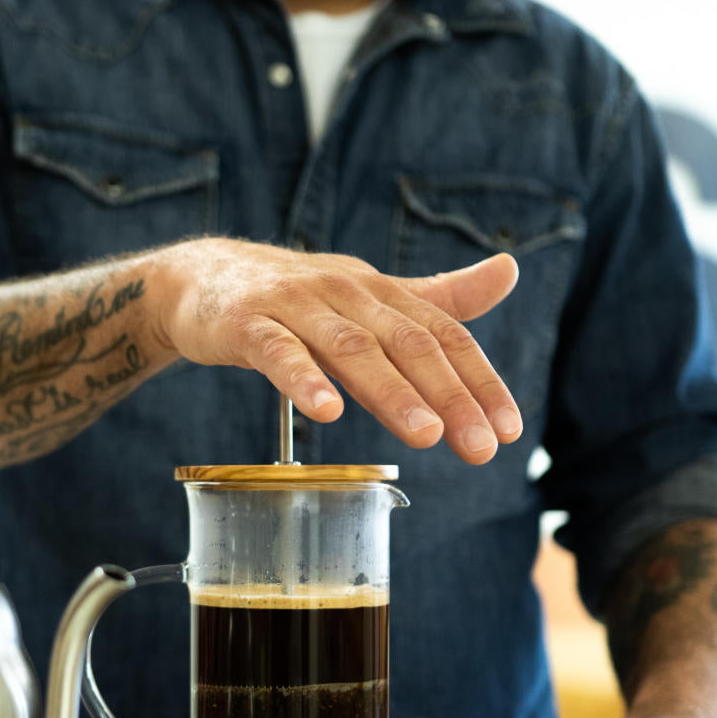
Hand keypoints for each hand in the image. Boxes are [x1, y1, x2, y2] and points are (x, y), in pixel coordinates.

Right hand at [154, 238, 521, 462]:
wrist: (206, 278)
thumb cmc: (299, 298)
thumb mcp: (372, 297)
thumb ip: (437, 297)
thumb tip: (510, 270)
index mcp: (382, 292)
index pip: (444, 335)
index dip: (481, 381)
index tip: (508, 430)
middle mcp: (347, 293)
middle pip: (408, 343)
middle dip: (449, 396)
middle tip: (481, 446)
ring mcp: (296, 305)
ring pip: (351, 348)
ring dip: (390, 391)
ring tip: (424, 433)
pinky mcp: (248, 324)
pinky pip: (278, 353)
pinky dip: (303, 380)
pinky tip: (325, 412)